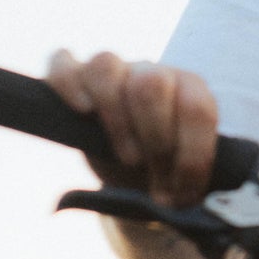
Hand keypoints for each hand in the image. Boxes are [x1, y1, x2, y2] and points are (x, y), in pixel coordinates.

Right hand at [46, 50, 218, 208]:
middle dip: (154, 140)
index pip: (196, 109)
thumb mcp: (185, 175)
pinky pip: (62, 61)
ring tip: (126, 158)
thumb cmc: (162, 169)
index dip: (191, 156)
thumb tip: (174, 197)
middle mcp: (151, 71)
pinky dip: (69, 84)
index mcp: (190, 89)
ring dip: (115, 119)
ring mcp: (113, 70)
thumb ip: (189, 176)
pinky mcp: (74, 75)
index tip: (181, 192)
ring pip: (106, 66)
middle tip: (150, 174)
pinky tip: (83, 111)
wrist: (131, 168)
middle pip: (151, 84)